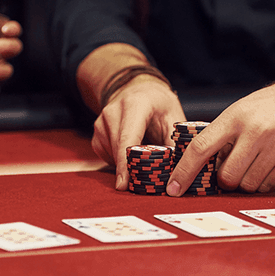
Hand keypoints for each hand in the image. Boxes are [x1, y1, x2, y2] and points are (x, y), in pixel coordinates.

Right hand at [91, 75, 184, 190]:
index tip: (124, 185)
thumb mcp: (174, 118)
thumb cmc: (159, 105)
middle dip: (130, 169)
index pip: (128, 138)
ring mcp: (101, 122)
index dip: (126, 163)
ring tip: (144, 157)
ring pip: (111, 155)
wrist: (140, 90)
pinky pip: (106, 155)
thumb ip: (175, 143)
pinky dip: (119, 160)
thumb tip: (178, 172)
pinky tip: (132, 152)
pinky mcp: (97, 132)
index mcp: (135, 104)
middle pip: (118, 149)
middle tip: (145, 183)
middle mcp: (113, 111)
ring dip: (127, 164)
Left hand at [166, 78, 274, 195]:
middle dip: (225, 179)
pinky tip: (267, 164)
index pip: (201, 148)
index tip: (172, 188)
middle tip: (231, 167)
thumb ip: (221, 135)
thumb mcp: (240, 111)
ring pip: (247, 185)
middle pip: (226, 177)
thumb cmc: (269, 106)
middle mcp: (255, 132)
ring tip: (252, 162)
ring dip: (244, 181)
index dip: (184, 172)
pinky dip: (262, 182)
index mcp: (235, 118)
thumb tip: (199, 167)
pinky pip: (267, 186)